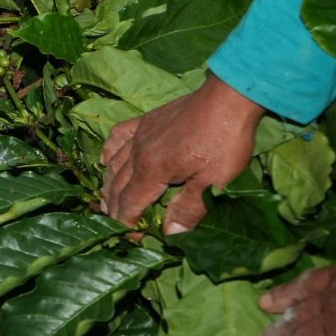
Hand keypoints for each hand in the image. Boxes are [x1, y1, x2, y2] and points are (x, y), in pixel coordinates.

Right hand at [99, 74, 263, 233]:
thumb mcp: (214, 181)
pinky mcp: (146, 120)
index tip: (132, 238)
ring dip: (108, 185)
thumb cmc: (224, 141)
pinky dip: (108, 151)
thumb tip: (170, 234)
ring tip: (107, 200)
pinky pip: (118, 136)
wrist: (228, 98)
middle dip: (114, 208)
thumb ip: (189, 209)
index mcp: (152, 170)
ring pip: (114, 164)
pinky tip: (106, 159)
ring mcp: (140, 134)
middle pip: (117, 186)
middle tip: (116, 223)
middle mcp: (138, 152)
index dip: (127, 223)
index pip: (129, 204)